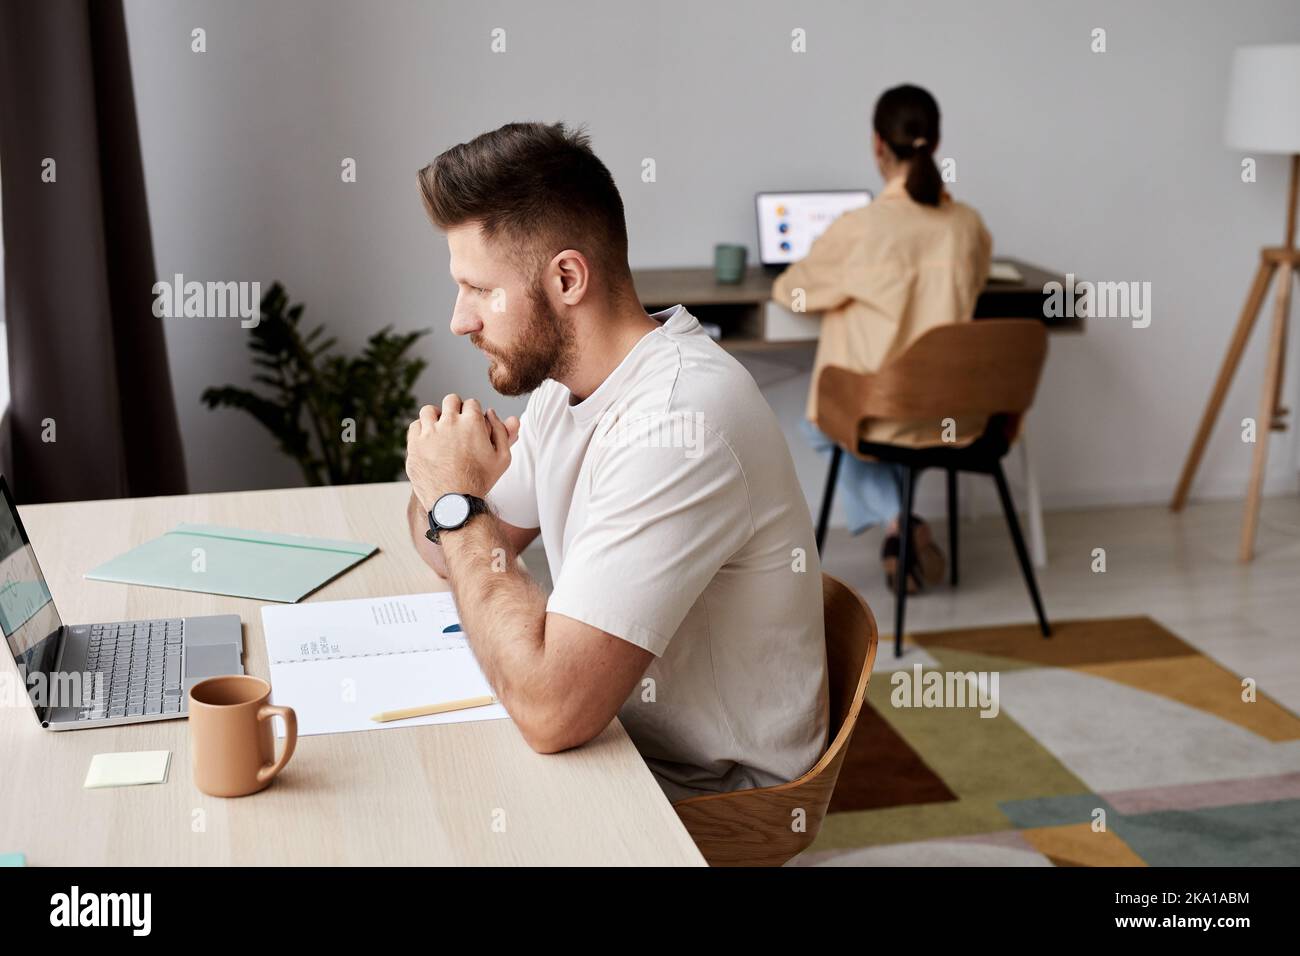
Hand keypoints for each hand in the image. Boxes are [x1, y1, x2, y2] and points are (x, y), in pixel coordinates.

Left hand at [405, 394, 519, 510]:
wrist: (455, 503)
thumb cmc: (481, 481)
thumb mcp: (503, 458)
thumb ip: (503, 431)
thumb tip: (492, 412)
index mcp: (472, 422)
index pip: (471, 403)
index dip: (473, 413)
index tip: (472, 424)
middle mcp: (450, 422)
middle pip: (451, 400)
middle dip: (456, 409)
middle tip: (457, 424)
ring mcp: (429, 432)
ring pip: (429, 410)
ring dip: (436, 417)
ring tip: (441, 431)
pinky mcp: (414, 444)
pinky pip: (415, 426)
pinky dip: (422, 430)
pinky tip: (429, 441)